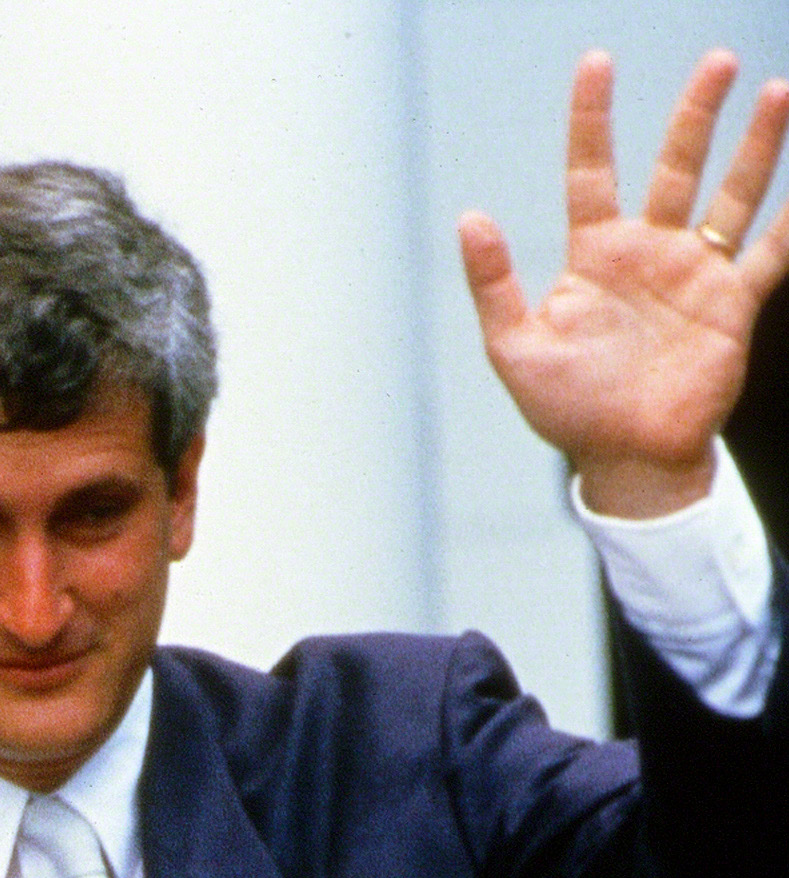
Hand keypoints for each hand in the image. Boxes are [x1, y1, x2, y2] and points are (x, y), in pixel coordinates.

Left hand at [458, 50, 788, 513]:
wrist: (627, 464)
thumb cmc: (568, 413)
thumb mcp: (516, 351)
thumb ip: (495, 286)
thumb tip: (471, 218)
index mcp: (595, 256)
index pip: (592, 171)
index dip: (593, 118)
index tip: (597, 62)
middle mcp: (648, 253)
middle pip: (676, 165)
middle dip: (697, 113)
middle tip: (719, 61)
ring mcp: (694, 275)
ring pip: (730, 195)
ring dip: (755, 147)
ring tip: (775, 92)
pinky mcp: (731, 305)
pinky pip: (769, 256)